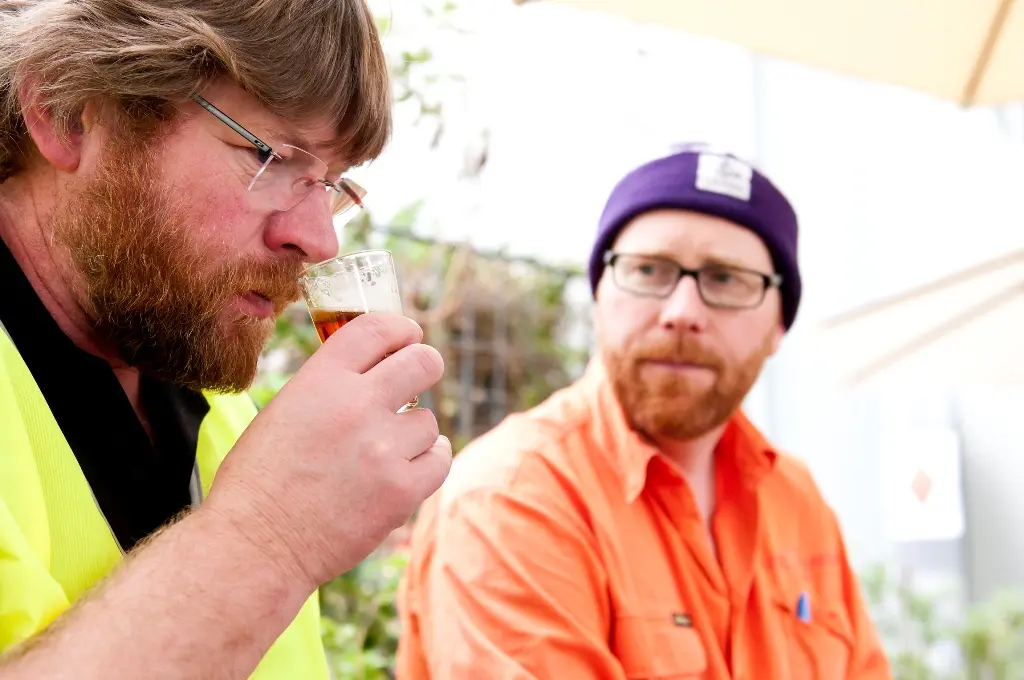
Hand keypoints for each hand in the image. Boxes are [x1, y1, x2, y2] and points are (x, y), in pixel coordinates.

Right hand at [201, 312, 450, 589]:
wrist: (254, 545)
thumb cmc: (259, 481)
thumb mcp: (283, 411)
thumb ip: (328, 385)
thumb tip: (373, 369)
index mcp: (321, 380)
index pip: (379, 327)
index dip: (401, 329)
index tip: (408, 337)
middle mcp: (357, 405)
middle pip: (424, 361)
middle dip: (425, 366)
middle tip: (418, 379)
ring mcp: (382, 448)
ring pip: (428, 420)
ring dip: (413, 432)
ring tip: (384, 451)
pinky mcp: (401, 490)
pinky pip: (440, 459)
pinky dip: (428, 462)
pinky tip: (406, 468)